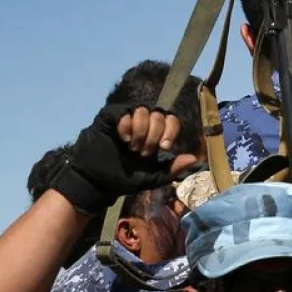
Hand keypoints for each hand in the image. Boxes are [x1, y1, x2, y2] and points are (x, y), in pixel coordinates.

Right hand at [51, 104, 197, 213]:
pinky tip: (122, 139)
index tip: (164, 147)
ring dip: (141, 131)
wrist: (97, 182)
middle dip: (155, 134)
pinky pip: (123, 111)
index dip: (171, 130)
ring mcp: (126, 118)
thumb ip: (171, 169)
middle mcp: (142, 124)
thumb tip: (193, 159)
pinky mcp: (110, 117)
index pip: (172, 119)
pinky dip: (126, 126)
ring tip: (132, 147)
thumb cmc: (124, 178)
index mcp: (155, 135)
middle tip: (143, 152)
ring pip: (143, 109)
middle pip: (159, 113)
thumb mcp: (152, 176)